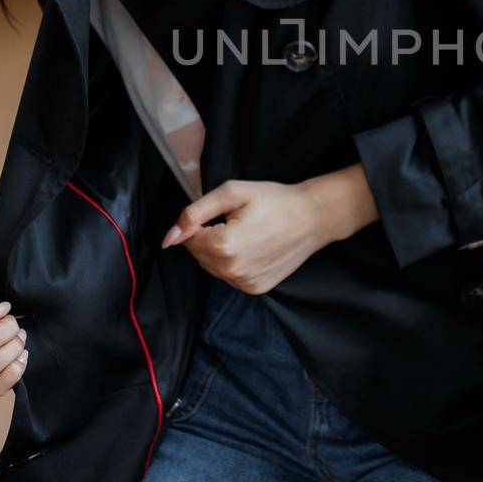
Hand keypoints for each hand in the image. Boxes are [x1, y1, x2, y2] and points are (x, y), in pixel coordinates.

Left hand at [160, 166, 377, 294]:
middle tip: (236, 221)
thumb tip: (169, 237)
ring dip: (220, 251)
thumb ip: (194, 213)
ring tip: (246, 233)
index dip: (201, 223)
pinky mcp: (256, 288)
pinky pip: (230, 276)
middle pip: (199, 255)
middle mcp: (232, 271)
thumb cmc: (275, 200)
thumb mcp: (232, 193)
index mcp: (223, 246)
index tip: (224, 213)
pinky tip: (253, 247)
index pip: (188, 239)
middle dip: (208, 237)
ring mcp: (245, 283)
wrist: (313, 218)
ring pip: (213, 267)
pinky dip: (234, 263)